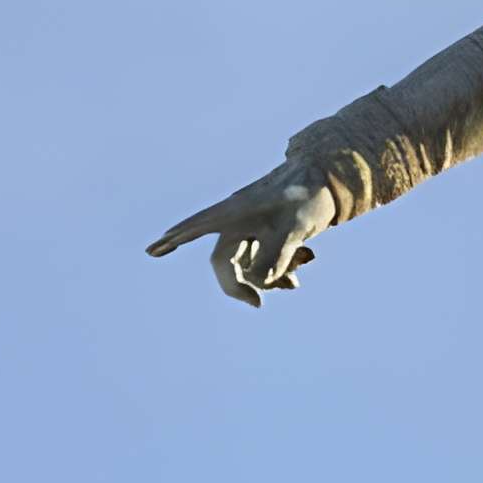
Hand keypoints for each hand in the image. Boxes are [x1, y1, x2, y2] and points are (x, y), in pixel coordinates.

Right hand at [146, 161, 337, 307]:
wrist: (330, 178)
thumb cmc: (308, 197)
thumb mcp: (294, 227)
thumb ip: (276, 255)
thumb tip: (260, 281)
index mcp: (236, 213)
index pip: (197, 228)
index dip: (175, 239)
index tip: (152, 251)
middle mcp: (239, 220)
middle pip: (225, 261)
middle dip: (240, 285)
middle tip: (258, 304)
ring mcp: (252, 226)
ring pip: (247, 263)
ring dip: (266, 280)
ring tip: (294, 284)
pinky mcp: (267, 232)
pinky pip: (263, 259)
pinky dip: (278, 270)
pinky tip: (299, 272)